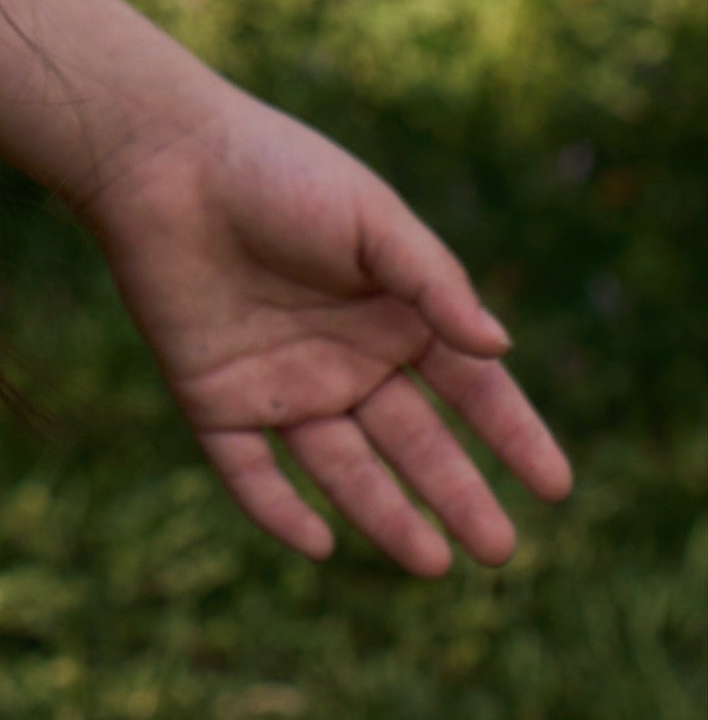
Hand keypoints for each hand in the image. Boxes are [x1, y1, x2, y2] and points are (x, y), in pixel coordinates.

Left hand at [76, 87, 573, 574]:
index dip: (512, 435)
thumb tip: (501, 348)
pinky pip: (249, 470)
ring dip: (386, 516)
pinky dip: (278, 511)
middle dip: (457, 495)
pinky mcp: (214, 398)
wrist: (164, 156)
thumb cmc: (277, 172)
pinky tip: (318, 544)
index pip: (469, 389)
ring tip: (433, 562)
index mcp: (392, 313)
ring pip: (342, 468)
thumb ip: (433, 283)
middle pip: (413, 442)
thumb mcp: (370, 218)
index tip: (555, 487)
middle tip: (498, 552)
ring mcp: (281, 383)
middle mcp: (344, 358)